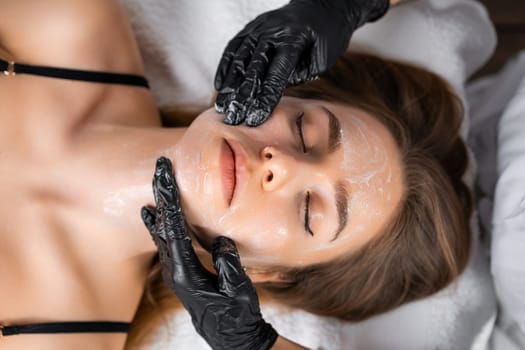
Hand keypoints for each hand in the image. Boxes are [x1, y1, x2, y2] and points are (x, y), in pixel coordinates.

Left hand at [141, 157, 277, 349]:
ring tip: (156, 184)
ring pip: (161, 233)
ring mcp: (175, 272)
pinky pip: (165, 242)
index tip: (166, 175)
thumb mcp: (238, 289)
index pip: (174, 228)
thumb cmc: (238, 316)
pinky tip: (152, 215)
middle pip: (162, 225)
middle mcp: (174, 271)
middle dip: (162, 195)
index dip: (170, 199)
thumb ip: (228, 263)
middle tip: (159, 168)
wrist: (232, 338)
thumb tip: (220, 240)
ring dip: (160, 206)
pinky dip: (159, 224)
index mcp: (186, 272)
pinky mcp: (181, 273)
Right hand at [214, 0, 389, 126]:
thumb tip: (271, 94)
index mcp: (294, 38)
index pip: (277, 73)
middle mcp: (272, 30)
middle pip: (254, 67)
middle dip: (243, 96)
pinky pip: (233, 49)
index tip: (256, 118)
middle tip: (234, 118)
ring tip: (222, 107)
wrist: (321, 8)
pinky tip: (220, 87)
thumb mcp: (321, 60)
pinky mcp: (250, 28)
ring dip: (230, 85)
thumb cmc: (325, 39)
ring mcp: (258, 27)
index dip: (265, 98)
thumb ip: (297, 76)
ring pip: (240, 59)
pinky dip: (225, 68)